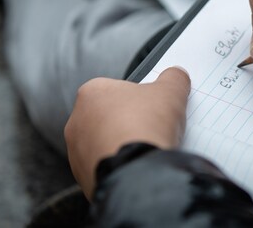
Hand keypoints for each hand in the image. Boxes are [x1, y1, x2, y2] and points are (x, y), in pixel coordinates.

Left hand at [64, 67, 190, 198]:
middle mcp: (76, 121)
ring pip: (106, 145)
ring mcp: (76, 152)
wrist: (137, 173)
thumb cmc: (147, 125)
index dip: (141, 98)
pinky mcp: (82, 177)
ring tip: (147, 151)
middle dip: (130, 123)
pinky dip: (121, 168)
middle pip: (110, 118)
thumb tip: (176, 75)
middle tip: (153, 129)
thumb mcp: (171, 91)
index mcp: (91, 92)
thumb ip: (173, 78)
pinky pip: (105, 168)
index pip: (118, 90)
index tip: (155, 108)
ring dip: (124, 146)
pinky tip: (138, 168)